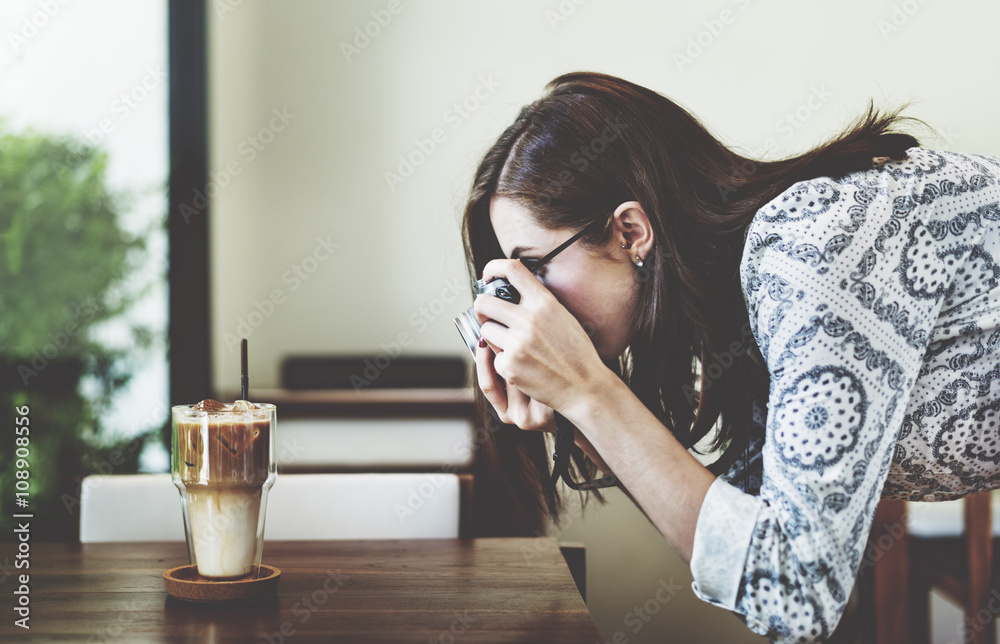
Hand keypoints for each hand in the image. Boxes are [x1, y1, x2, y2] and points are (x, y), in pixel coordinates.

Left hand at [473, 259, 605, 415]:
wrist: (585, 386)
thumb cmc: (576, 353)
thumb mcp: (563, 316)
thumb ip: (538, 302)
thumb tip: (510, 290)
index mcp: (544, 302)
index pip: (511, 269)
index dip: (493, 268)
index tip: (487, 276)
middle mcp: (529, 319)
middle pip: (484, 302)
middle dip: (482, 308)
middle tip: (488, 316)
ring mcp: (517, 343)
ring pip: (486, 330)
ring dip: (493, 337)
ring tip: (514, 346)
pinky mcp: (510, 365)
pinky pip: (494, 357)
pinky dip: (505, 362)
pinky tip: (524, 366)